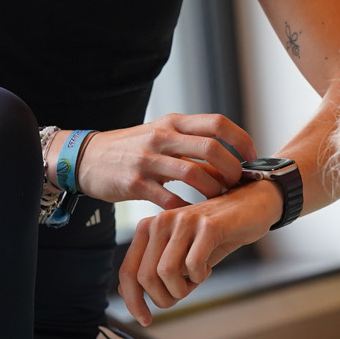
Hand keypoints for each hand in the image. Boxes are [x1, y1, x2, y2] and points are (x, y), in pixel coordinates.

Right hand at [72, 113, 256, 208]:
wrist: (87, 158)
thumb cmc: (132, 149)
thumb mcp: (161, 135)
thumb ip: (191, 143)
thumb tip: (228, 157)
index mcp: (174, 123)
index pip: (218, 123)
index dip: (241, 141)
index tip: (252, 158)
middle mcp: (163, 137)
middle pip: (212, 148)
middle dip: (232, 169)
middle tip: (238, 184)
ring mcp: (148, 160)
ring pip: (194, 174)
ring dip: (214, 191)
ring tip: (219, 201)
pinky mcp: (135, 183)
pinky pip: (169, 199)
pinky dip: (186, 209)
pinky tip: (193, 215)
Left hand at [116, 181, 278, 323]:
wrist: (251, 207)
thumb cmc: (215, 234)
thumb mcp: (180, 253)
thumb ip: (154, 268)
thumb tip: (125, 291)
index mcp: (149, 227)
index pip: (128, 271)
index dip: (133, 301)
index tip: (145, 319)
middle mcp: (161, 221)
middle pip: (145, 277)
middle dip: (163, 298)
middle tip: (181, 297)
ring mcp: (184, 221)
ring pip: (166, 272)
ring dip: (182, 289)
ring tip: (195, 281)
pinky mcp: (208, 225)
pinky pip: (193, 265)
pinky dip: (200, 277)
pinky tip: (208, 269)